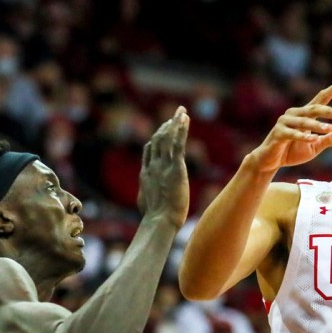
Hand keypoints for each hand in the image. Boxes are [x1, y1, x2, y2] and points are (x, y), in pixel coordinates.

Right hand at [137, 106, 189, 226]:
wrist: (160, 220)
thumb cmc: (156, 219)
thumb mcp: (148, 205)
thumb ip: (149, 197)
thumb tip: (147, 203)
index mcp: (146, 174)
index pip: (149, 150)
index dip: (156, 138)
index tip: (162, 130)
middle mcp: (152, 166)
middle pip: (158, 140)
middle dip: (166, 126)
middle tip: (173, 116)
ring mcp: (163, 165)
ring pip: (168, 138)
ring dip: (175, 122)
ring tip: (181, 111)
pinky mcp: (175, 167)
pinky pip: (178, 143)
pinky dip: (181, 129)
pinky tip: (185, 119)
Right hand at [249, 77, 331, 173]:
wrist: (271, 161)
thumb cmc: (294, 151)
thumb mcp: (316, 145)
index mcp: (305, 114)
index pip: (321, 99)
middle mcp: (294, 114)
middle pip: (314, 108)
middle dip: (328, 110)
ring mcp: (285, 122)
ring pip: (304, 121)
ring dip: (317, 125)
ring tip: (329, 128)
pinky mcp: (278, 133)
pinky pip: (292, 133)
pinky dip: (303, 136)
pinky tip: (313, 138)